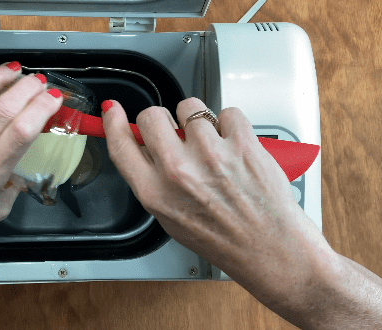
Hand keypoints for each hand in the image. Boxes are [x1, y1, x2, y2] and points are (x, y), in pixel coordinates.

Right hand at [102, 97, 335, 308]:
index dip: (113, 122)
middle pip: (151, 115)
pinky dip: (230, 124)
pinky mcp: (241, 143)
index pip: (121, 144)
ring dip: (199, 121)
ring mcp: (210, 154)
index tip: (113, 110)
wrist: (268, 247)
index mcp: (155, 192)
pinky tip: (234, 146)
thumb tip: (144, 147)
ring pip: (190, 107)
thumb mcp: (171, 218)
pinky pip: (227, 111)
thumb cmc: (223, 238)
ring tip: (213, 145)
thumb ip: (154, 181)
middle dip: (162, 120)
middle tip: (176, 133)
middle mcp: (178, 171)